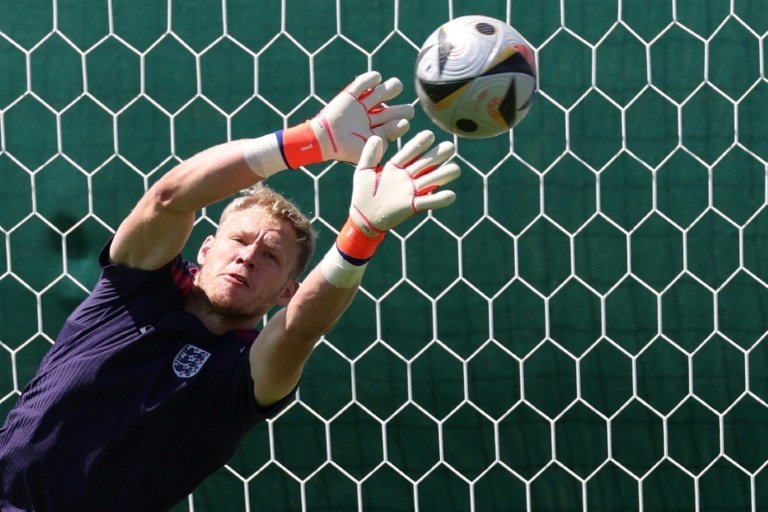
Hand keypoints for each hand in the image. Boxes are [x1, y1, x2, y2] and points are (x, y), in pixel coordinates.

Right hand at [281, 72, 414, 167]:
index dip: (402, 124)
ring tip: (396, 87)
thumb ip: (386, 138)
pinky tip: (378, 79)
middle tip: (405, 111)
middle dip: (400, 110)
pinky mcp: (350, 95)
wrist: (324, 140)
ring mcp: (362, 106)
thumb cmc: (347, 149)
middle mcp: (372, 118)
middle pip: (393, 110)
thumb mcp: (369, 147)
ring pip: (382, 93)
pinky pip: (363, 83)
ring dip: (391, 88)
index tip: (402, 124)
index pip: (396, 126)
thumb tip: (404, 124)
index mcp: (377, 133)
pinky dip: (371, 78)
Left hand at [349, 130, 459, 235]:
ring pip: (432, 180)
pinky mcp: (412, 206)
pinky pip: (429, 201)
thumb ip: (369, 155)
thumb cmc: (362, 194)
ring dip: (444, 175)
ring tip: (455, 169)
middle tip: (448, 148)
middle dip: (438, 155)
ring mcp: (411, 191)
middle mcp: (407, 177)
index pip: (411, 151)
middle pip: (426, 163)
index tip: (429, 135)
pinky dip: (440, 199)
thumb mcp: (363, 171)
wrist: (362, 218)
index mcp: (396, 167)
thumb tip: (376, 137)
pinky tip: (450, 195)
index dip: (420, 144)